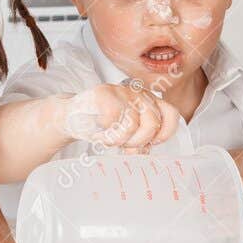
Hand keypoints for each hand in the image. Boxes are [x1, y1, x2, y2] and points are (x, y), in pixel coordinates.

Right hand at [60, 83, 179, 151]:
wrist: (71, 116)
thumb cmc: (100, 125)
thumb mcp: (126, 132)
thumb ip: (141, 137)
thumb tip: (147, 151)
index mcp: (148, 101)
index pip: (171, 114)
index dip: (164, 133)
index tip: (151, 144)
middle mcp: (138, 93)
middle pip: (152, 122)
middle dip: (138, 142)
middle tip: (124, 145)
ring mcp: (122, 91)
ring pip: (134, 124)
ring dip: (120, 140)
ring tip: (109, 139)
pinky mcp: (105, 94)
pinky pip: (115, 121)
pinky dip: (107, 135)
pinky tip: (99, 135)